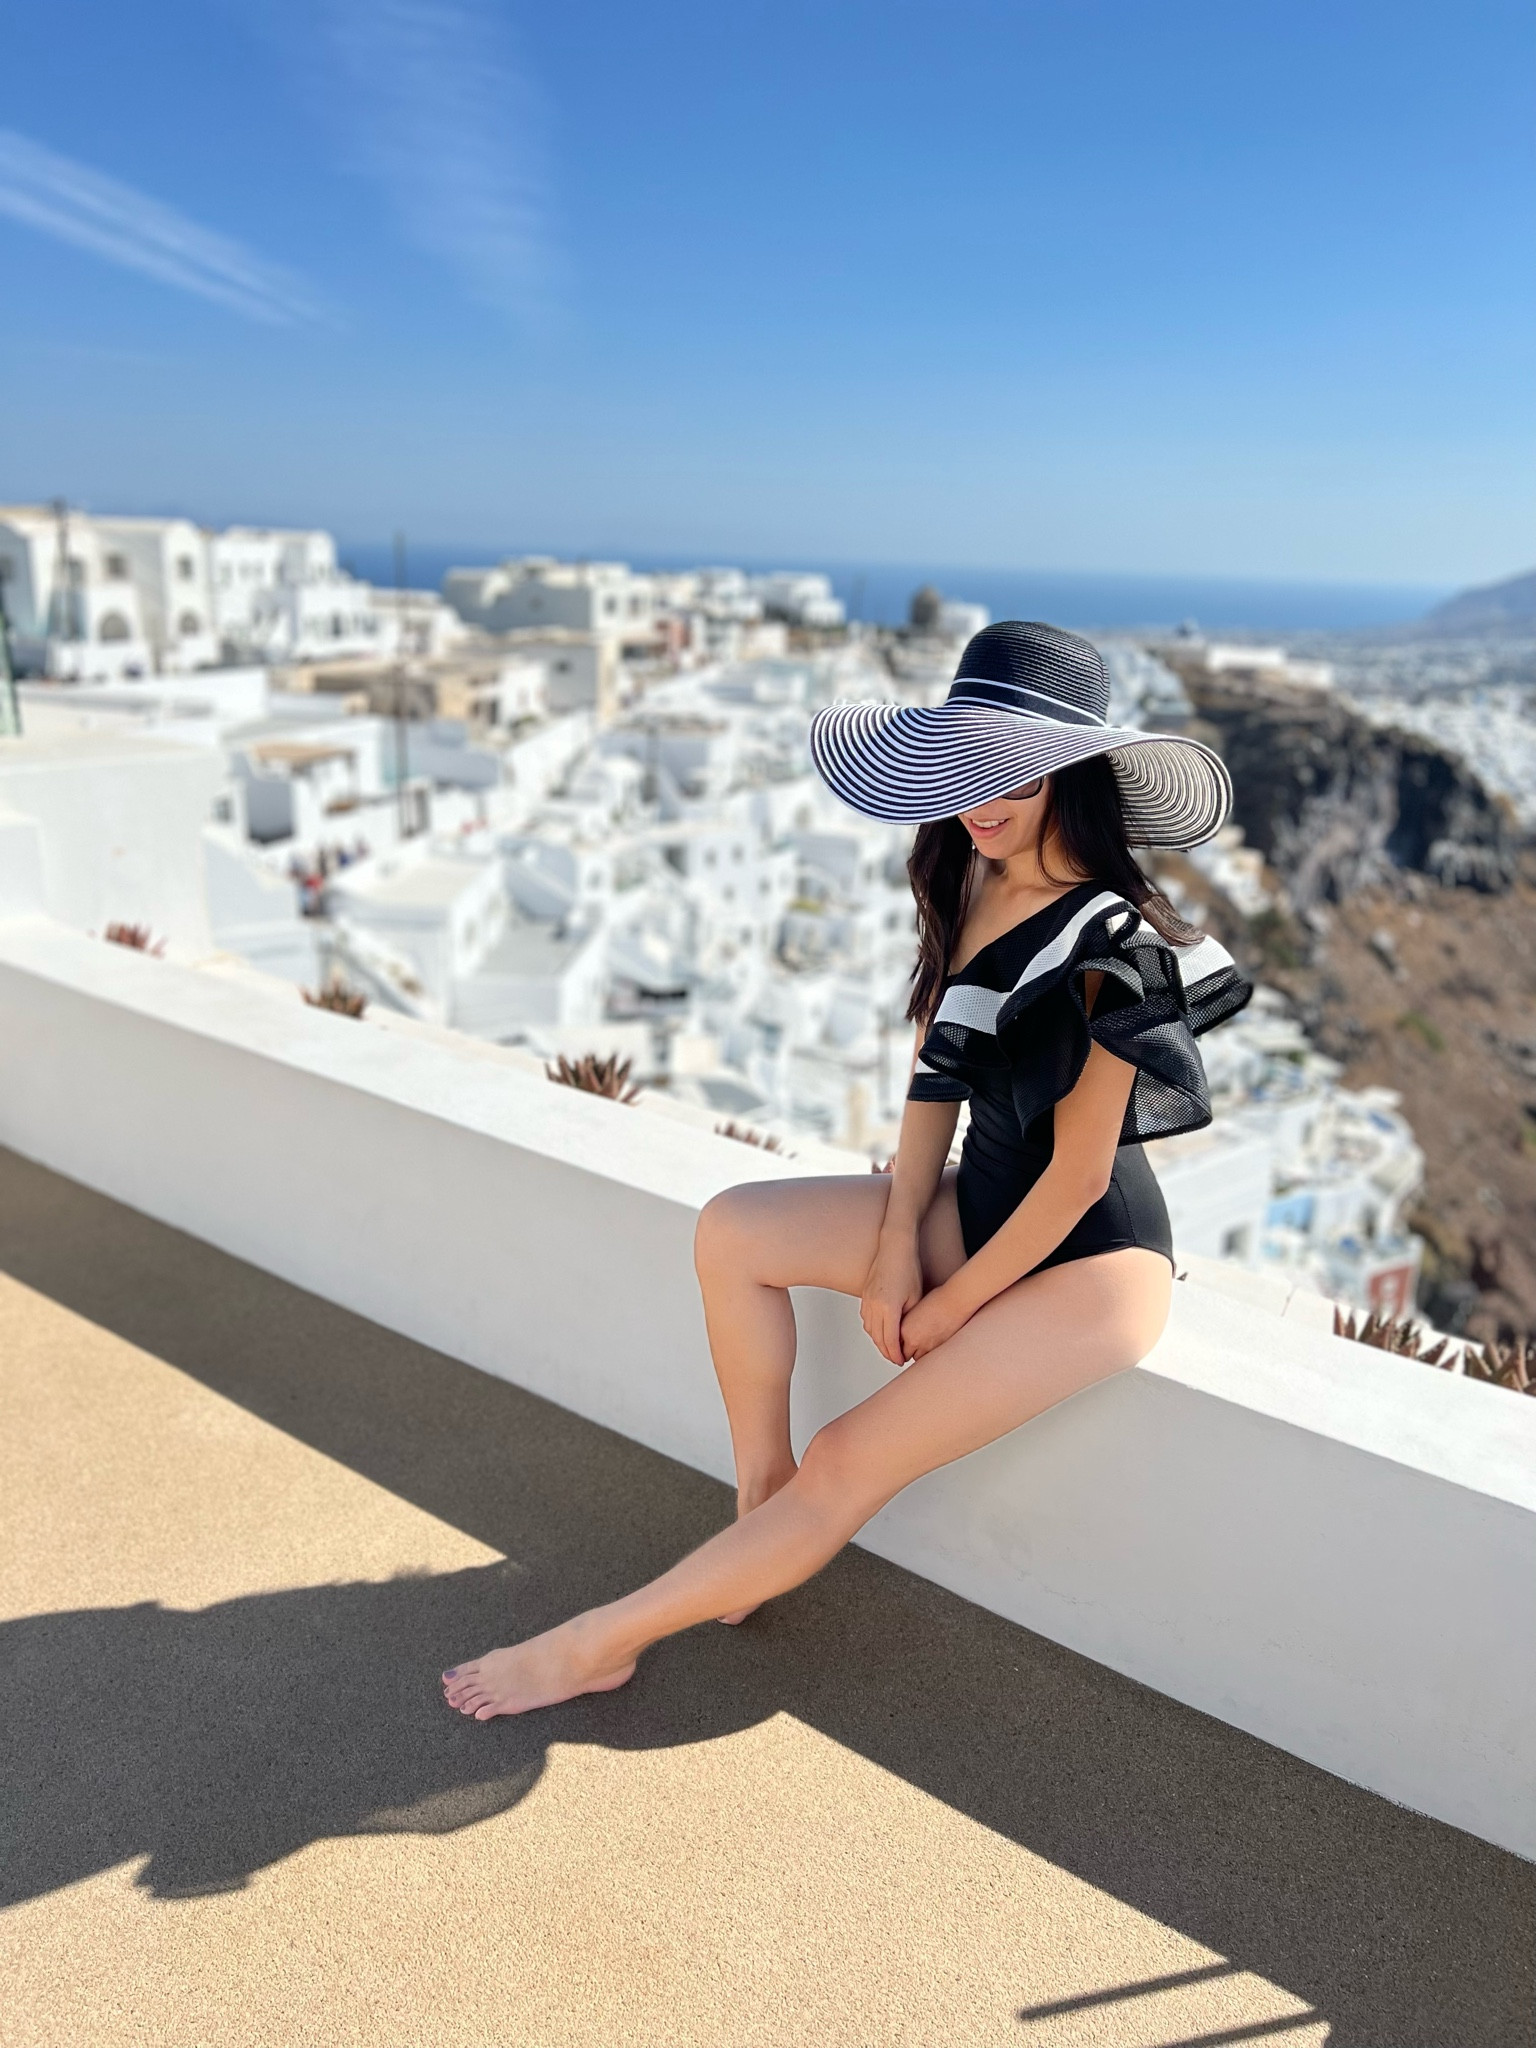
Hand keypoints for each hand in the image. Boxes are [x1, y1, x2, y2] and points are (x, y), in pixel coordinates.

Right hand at [860, 1232, 923, 1366]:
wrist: (894, 1247)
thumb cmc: (908, 1269)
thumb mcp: (915, 1297)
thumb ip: (909, 1319)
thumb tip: (908, 1336)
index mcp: (888, 1308)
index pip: (890, 1340)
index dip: (896, 1354)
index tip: (902, 1360)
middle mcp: (874, 1306)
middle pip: (878, 1338)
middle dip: (887, 1351)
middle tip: (896, 1359)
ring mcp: (867, 1300)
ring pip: (869, 1329)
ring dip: (878, 1341)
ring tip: (889, 1348)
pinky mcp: (864, 1295)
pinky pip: (865, 1319)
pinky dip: (872, 1329)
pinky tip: (880, 1331)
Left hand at [897, 1283, 971, 1363]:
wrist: (955, 1302)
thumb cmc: (938, 1301)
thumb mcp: (915, 1311)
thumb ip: (908, 1325)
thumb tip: (906, 1333)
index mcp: (904, 1329)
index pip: (895, 1345)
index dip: (900, 1344)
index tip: (902, 1343)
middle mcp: (913, 1340)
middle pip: (905, 1355)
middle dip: (908, 1351)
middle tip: (912, 1346)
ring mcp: (926, 1347)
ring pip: (918, 1358)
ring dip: (919, 1354)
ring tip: (924, 1345)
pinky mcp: (938, 1350)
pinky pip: (930, 1358)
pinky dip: (930, 1354)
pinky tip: (933, 1344)